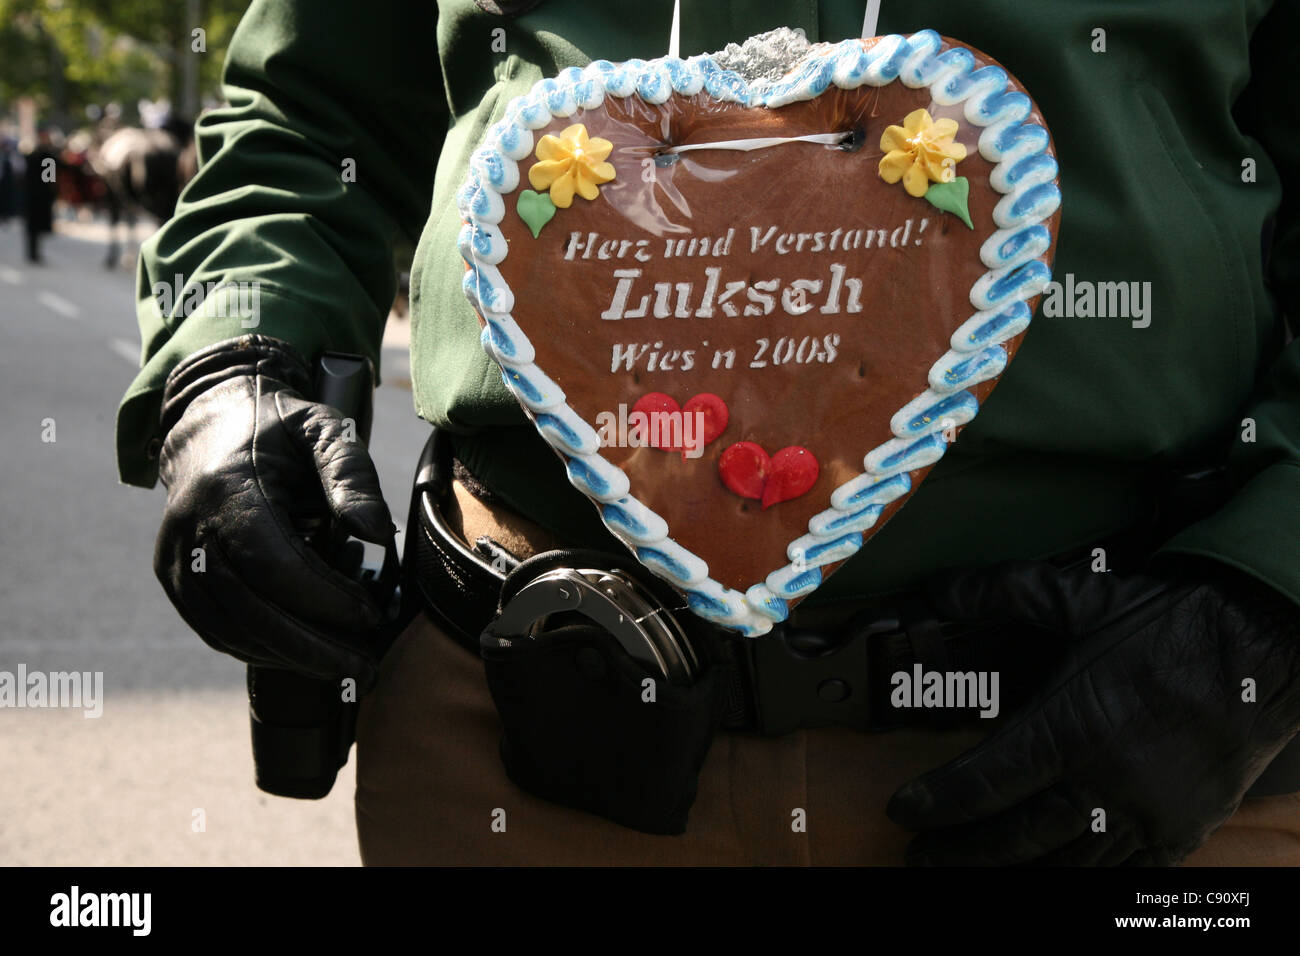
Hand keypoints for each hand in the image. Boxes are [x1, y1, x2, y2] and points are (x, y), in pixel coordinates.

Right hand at [153, 335, 393, 689]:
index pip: (272, 560)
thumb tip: (377, 533)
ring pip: (229, 628)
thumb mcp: (322, 429)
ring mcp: (175, 557)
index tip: (371, 615)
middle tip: (366, 667)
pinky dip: (262, 650)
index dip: (322, 597)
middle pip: (248, 607)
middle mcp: (189, 528)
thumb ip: (351, 474)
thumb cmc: (278, 428)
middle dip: (311, 646)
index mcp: (227, 488)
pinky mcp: (175, 578)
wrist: (211, 424)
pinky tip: (306, 656)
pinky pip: (215, 629)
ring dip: (290, 658)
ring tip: (345, 667)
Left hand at [888, 558, 1299, 865]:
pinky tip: (1056, 873)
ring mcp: (1145, 813)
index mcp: (1071, 729)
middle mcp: (1105, 783)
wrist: (1264, 648)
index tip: (902, 812)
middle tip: (921, 856)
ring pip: (1065, 862)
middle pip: (1016, 835)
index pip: (984, 782)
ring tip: (974, 868)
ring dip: (1014, 870)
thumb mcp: (1081, 598)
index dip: (937, 802)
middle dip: (961, 850)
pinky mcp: (1182, 828)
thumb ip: (1003, 592)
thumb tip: (941, 586)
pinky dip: (1082, 877)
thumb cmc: (1174, 625)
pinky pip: (1123, 872)